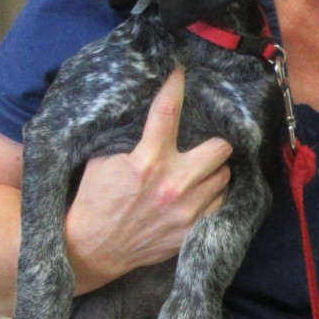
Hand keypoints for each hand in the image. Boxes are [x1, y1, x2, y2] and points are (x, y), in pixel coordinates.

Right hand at [64, 67, 231, 293]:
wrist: (93, 248)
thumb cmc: (96, 200)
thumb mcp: (103, 160)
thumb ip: (130, 136)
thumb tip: (149, 108)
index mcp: (147, 161)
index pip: (168, 111)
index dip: (176, 85)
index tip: (182, 70)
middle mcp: (173, 185)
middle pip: (220, 147)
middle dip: (212, 140)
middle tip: (202, 142)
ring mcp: (187, 211)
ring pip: (225, 175)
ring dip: (214, 169)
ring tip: (199, 169)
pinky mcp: (192, 231)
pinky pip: (222, 203)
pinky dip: (214, 195)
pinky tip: (201, 192)